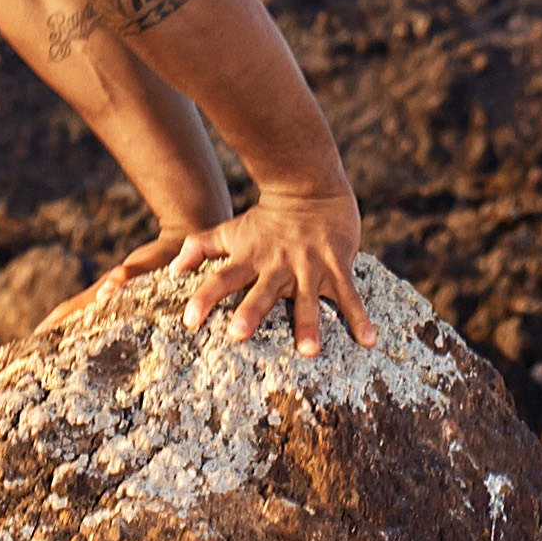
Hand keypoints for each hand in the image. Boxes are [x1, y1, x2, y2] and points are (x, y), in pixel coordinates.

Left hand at [145, 189, 371, 355]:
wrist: (309, 188)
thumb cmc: (265, 218)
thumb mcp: (230, 230)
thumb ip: (200, 247)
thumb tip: (172, 270)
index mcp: (250, 259)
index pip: (221, 279)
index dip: (204, 298)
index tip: (189, 321)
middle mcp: (277, 266)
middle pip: (261, 291)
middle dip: (251, 312)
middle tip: (239, 333)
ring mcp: (309, 267)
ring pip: (308, 299)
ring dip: (308, 325)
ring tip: (308, 352)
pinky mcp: (338, 267)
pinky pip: (350, 296)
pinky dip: (360, 318)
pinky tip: (369, 341)